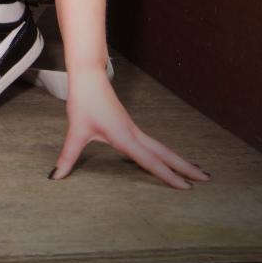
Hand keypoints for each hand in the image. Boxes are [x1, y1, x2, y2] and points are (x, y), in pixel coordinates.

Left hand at [51, 66, 210, 189]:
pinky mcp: (129, 125)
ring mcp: (133, 128)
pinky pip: (151, 143)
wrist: (88, 74)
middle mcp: (133, 133)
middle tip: (206, 179)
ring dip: (177, 159)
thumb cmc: (83, 100)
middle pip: (164, 153)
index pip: (150, 161)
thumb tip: (55, 176)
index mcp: (125, 136)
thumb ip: (68, 157)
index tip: (187, 188)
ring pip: (160, 147)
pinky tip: (164, 159)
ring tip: (194, 171)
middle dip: (184, 167)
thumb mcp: (76, 131)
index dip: (168, 175)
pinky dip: (163, 153)